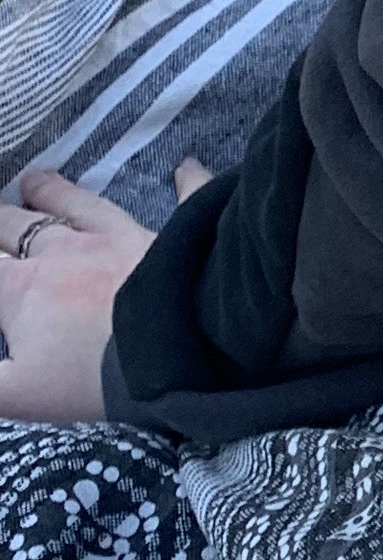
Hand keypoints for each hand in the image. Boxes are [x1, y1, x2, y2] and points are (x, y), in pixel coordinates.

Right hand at [0, 161, 208, 424]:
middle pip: (23, 227)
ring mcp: (121, 237)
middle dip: (2, 219)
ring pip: (81, 205)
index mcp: (23, 289)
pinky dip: (186, 181)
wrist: (172, 345)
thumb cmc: (88, 375)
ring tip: (36, 179)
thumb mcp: (15, 393)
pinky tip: (187, 166)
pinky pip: (184, 198)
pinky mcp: (171, 235)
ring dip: (56, 192)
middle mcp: (67, 251)